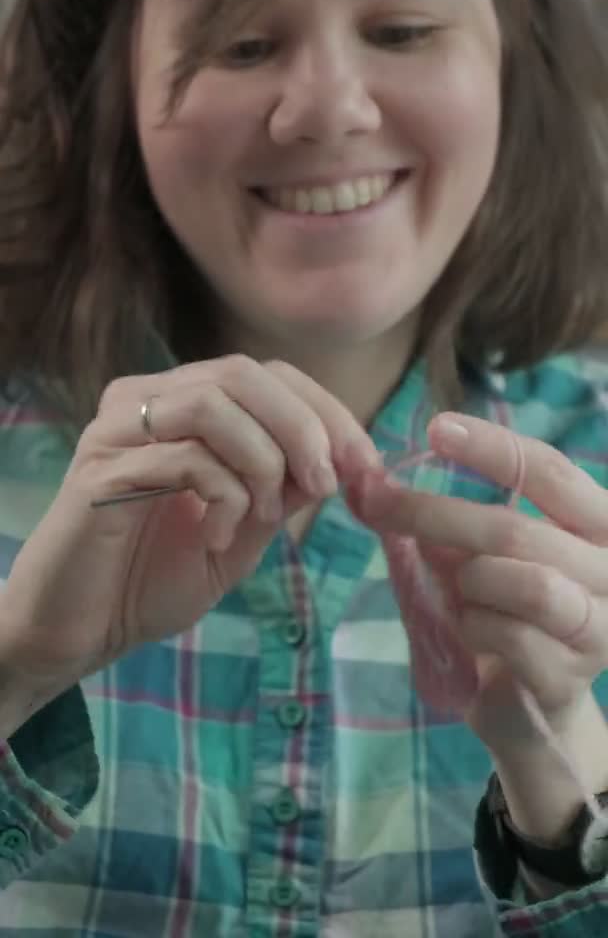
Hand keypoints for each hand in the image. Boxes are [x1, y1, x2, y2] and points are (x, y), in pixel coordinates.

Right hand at [0, 356, 378, 693]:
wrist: (77, 634)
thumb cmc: (150, 580)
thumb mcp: (241, 530)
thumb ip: (281, 489)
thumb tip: (339, 458)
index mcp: (179, 404)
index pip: (267, 374)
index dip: (326, 411)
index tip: (365, 465)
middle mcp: (143, 400)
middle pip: (244, 373)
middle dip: (303, 429)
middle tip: (324, 487)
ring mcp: (117, 431)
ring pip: (215, 404)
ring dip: (262, 462)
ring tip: (264, 518)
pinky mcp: (101, 472)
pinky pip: (185, 457)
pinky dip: (224, 497)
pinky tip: (217, 537)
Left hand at [348, 413, 607, 749]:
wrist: (527, 710)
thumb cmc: (502, 615)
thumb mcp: (474, 557)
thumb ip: (443, 524)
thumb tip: (373, 484)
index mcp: (597, 526)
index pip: (550, 471)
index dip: (492, 447)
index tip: (436, 429)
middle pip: (516, 528)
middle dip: (435, 513)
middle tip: (379, 502)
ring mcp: (598, 627)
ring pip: (522, 582)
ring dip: (466, 582)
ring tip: (456, 593)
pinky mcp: (569, 677)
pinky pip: (507, 634)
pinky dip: (471, 625)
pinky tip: (467, 632)